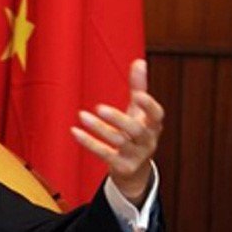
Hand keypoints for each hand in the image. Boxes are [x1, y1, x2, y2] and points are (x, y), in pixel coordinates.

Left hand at [70, 59, 164, 204]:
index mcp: (153, 125)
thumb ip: (139, 87)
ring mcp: (136, 155)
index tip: (137, 95)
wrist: (135, 170)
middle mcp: (148, 141)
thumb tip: (139, 61)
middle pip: (135, 130)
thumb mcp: (139, 112)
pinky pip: (104, 154)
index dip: (148, 105)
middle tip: (99, 107)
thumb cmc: (136, 133)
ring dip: (99, 128)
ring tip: (81, 115)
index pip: (156, 114)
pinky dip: (89, 142)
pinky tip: (75, 131)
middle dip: (118, 119)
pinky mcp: (122, 166)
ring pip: (118, 141)